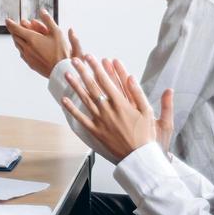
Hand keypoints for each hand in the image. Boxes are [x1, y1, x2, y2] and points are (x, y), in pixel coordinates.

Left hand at [3, 9, 78, 77]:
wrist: (61, 70)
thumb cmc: (61, 51)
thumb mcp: (57, 32)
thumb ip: (48, 20)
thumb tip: (42, 11)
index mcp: (32, 39)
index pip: (16, 29)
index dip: (11, 24)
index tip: (7, 20)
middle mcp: (27, 47)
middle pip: (15, 37)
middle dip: (14, 30)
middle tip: (13, 26)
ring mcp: (27, 56)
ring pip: (17, 45)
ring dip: (17, 38)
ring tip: (18, 35)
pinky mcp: (30, 63)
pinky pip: (21, 53)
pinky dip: (21, 47)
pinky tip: (24, 47)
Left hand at [57, 55, 174, 162]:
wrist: (139, 157)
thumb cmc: (147, 136)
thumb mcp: (149, 113)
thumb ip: (140, 94)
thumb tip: (132, 77)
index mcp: (121, 103)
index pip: (105, 80)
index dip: (97, 67)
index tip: (91, 57)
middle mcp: (108, 110)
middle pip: (93, 86)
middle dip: (83, 71)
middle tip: (75, 60)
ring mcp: (100, 120)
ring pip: (85, 99)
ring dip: (75, 85)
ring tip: (67, 74)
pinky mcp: (96, 131)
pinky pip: (81, 118)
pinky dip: (72, 109)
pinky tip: (64, 100)